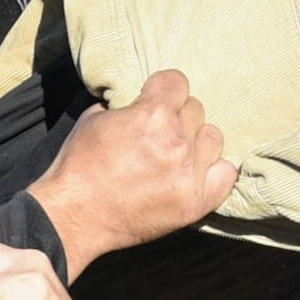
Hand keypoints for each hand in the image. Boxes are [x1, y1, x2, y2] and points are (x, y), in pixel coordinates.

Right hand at [24, 67, 234, 272]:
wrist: (73, 216)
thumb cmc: (78, 167)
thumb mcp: (94, 119)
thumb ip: (126, 106)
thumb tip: (141, 101)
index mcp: (152, 114)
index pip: (178, 82)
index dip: (162, 90)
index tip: (153, 101)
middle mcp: (176, 141)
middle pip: (196, 110)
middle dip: (176, 117)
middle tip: (158, 135)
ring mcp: (189, 174)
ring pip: (213, 139)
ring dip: (196, 142)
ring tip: (176, 155)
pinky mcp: (195, 203)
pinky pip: (226, 175)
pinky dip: (214, 171)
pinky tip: (196, 172)